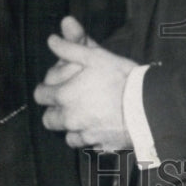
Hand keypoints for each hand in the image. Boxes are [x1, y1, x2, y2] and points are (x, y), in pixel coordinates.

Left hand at [34, 16, 136, 150]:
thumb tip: (52, 39)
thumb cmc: (119, 78)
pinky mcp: (99, 147)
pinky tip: (98, 127)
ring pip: (66, 134)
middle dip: (55, 110)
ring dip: (70, 126)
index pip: (40, 95)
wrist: (146, 106)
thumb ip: (69, 47)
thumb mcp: (94, 56)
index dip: (47, 88)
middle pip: (48, 119)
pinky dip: (88, 137)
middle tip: (69, 101)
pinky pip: (86, 145)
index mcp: (63, 96)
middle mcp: (68, 119)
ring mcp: (83, 135)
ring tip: (84, 115)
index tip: (56, 85)